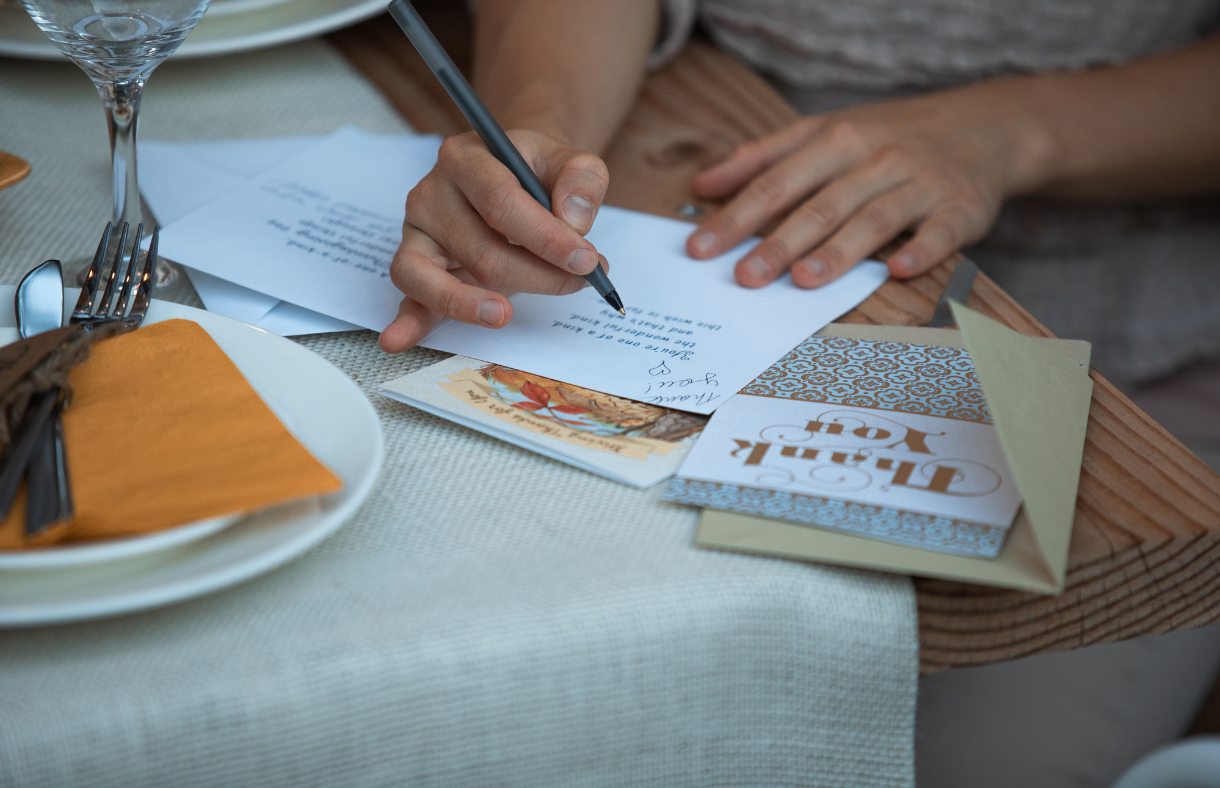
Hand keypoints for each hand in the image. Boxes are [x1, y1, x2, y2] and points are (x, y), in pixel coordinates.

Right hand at [379, 129, 609, 352]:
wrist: (512, 174)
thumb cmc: (535, 171)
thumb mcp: (567, 159)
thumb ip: (581, 178)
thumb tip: (574, 221)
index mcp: (464, 158)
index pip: (500, 202)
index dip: (545, 237)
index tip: (586, 260)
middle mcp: (430, 193)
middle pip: (478, 248)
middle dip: (535, 274)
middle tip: (579, 282)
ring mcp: (417, 232)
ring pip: (438, 278)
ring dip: (470, 303)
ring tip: (504, 315)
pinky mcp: (416, 265)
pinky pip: (408, 296)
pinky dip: (406, 322)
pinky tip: (398, 341)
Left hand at [685, 87, 1042, 287]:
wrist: (985, 125)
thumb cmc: (889, 135)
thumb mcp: (825, 131)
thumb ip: (761, 158)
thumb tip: (702, 184)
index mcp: (836, 140)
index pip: (776, 183)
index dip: (737, 217)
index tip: (701, 249)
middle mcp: (876, 159)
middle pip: (820, 206)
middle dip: (778, 242)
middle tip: (745, 277)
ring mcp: (920, 183)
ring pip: (874, 219)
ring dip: (839, 251)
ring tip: (803, 280)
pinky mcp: (962, 207)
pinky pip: (941, 232)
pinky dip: (923, 251)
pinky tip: (899, 271)